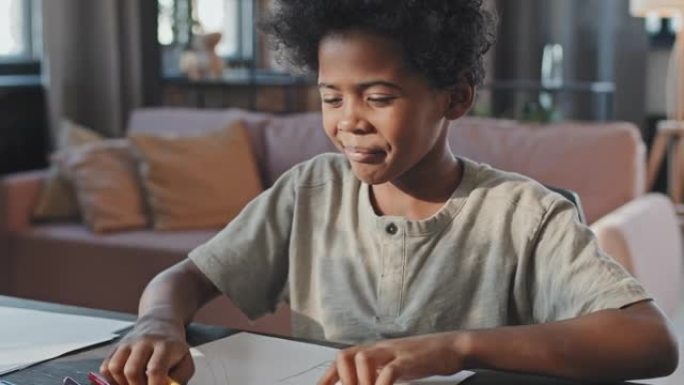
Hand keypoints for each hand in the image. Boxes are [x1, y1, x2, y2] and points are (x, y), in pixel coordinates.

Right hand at [100, 315, 192, 384]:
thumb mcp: (185, 362)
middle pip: (132, 370)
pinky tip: (124, 381)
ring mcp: (128, 342)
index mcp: (166, 345)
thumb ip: (179, 380)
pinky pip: (106, 367)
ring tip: (134, 384)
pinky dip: (111, 379)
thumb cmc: (173, 348)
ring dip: (122, 383)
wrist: (160, 323)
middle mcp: (145, 341)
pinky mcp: (116, 346)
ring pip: (115, 368)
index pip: (155, 369)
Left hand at [317, 332, 467, 384]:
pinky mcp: (409, 360)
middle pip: (345, 355)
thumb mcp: (394, 366)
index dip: (328, 377)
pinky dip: (382, 384)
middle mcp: (379, 348)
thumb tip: (361, 382)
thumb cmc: (423, 358)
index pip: (342, 359)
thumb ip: (376, 373)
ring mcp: (393, 352)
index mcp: (374, 350)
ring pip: (362, 360)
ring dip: (360, 382)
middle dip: (343, 379)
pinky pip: (389, 371)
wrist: (451, 347)